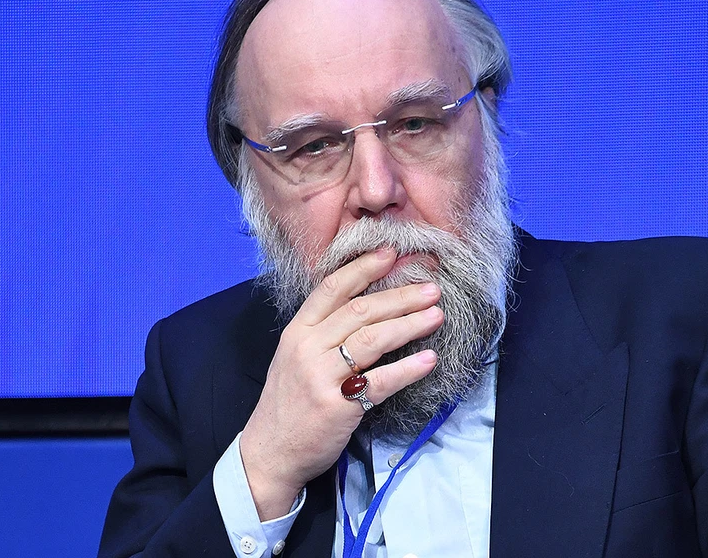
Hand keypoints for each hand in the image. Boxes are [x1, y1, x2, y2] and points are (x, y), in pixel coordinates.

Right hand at [239, 248, 442, 519]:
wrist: (270, 453)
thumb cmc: (289, 404)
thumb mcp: (295, 358)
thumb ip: (324, 332)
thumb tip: (369, 305)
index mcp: (297, 332)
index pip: (332, 288)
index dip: (364, 268)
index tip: (391, 254)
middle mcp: (307, 348)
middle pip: (361, 310)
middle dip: (401, 296)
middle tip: (431, 289)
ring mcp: (321, 376)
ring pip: (373, 339)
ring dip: (410, 324)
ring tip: (436, 316)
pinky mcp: (338, 405)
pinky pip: (381, 381)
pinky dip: (408, 369)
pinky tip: (429, 359)